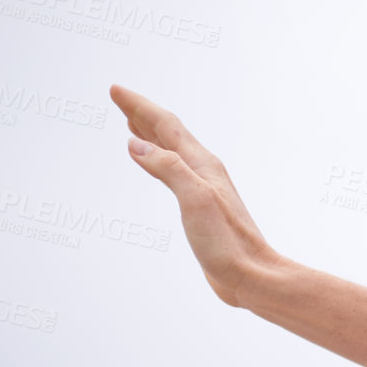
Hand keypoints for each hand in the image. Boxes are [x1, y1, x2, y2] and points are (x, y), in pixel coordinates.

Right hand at [111, 84, 279, 306]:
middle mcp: (204, 172)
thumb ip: (168, 168)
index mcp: (202, 165)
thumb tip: (136, 144)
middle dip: (142, 114)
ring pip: (171, 152)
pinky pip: (174, 172)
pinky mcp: (201, 208)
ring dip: (150, 135)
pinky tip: (153, 163)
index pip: (166, 125)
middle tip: (118, 97)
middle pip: (169, 133)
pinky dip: (158, 160)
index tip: (115, 90)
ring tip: (132, 124)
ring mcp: (203, 189)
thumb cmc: (227, 242)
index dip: (139, 106)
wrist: (252, 276)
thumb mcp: (194, 200)